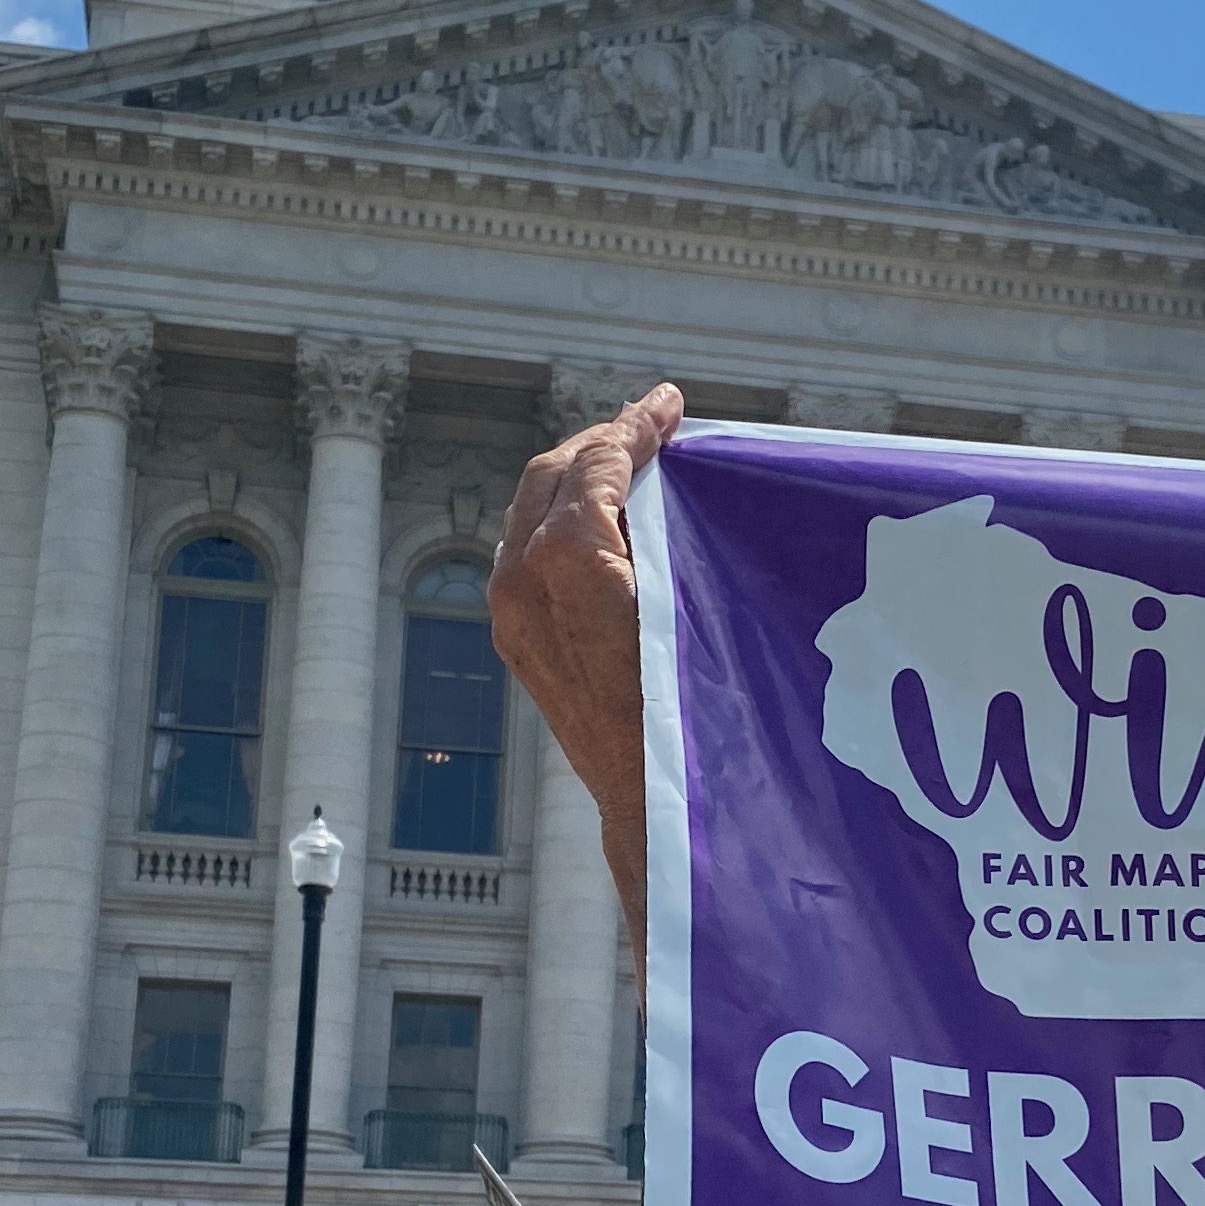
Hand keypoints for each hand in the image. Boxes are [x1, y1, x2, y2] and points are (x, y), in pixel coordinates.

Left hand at [494, 381, 683, 948]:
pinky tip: (603, 518)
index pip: (596, 463)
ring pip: (533, 507)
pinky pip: (526, 549)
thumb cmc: (693, 709)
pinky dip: (561, 517)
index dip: (635, 426)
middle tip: (655, 425)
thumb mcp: (695, 604)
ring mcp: (509, 610)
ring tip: (632, 461)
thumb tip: (664, 469)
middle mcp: (522, 579)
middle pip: (553, 472)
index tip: (669, 403)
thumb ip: (666, 528)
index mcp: (566, 561)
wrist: (651, 802)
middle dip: (604, 441)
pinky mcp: (512, 636)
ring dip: (581, 475)